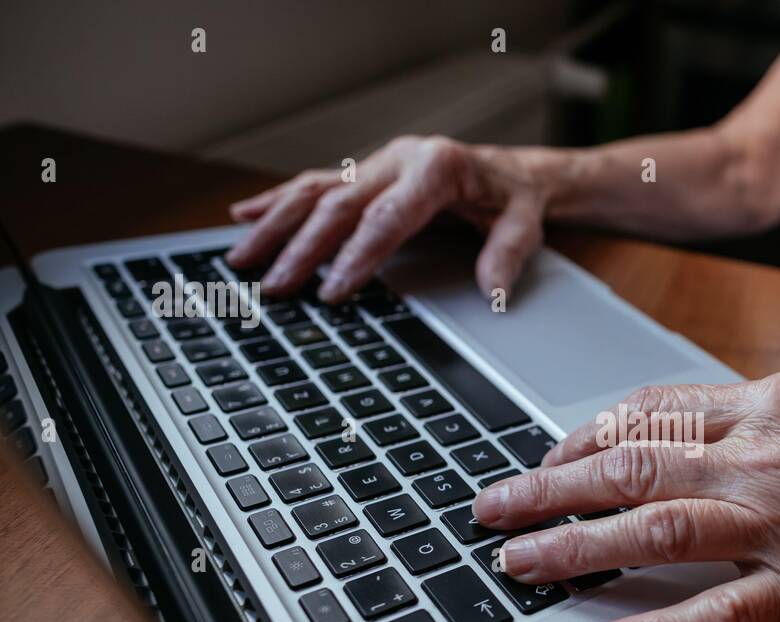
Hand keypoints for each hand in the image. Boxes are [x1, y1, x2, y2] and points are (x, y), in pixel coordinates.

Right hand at [225, 136, 552, 301]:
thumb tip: (492, 291)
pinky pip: (314, 185)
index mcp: (436, 168)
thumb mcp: (525, 224)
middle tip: (277, 287)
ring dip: (275, 225)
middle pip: (339, 205)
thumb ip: (506, 254)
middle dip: (303, 249)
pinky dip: (277, 202)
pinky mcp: (364, 174)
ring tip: (242, 259)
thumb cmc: (513, 198)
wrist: (511, 171)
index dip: (357, 254)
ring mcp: (376, 165)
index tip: (333, 289)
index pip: (387, 216)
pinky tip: (243, 216)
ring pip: (314, 192)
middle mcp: (398, 160)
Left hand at [472, 373, 779, 621]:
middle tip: (489, 509)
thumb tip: (644, 434)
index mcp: (767, 399)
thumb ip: (734, 420)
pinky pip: (721, 611)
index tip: (539, 461)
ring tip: (518, 564)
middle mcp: (771, 447)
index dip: (576, 439)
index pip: (644, 410)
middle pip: (631, 463)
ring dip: (574, 547)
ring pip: (658, 526)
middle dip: (546, 488)